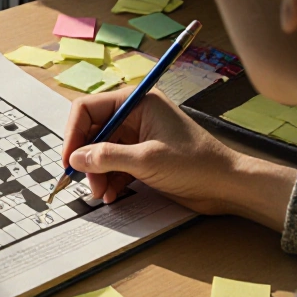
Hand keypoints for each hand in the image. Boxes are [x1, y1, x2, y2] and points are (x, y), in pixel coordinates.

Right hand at [61, 87, 246, 214]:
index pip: (89, 109)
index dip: (73, 134)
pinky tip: (111, 195)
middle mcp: (135, 114)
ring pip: (101, 151)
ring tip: (101, 194)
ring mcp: (138, 135)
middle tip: (85, 183)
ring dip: (96, 173)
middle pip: (93, 131)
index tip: (69, 160)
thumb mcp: (146, 160)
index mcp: (137, 101)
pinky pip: (114, 164)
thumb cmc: (195, 164)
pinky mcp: (142, 155)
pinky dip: (109, 179)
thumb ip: (107, 157)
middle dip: (86, 158)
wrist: (226, 185)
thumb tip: (75, 158)